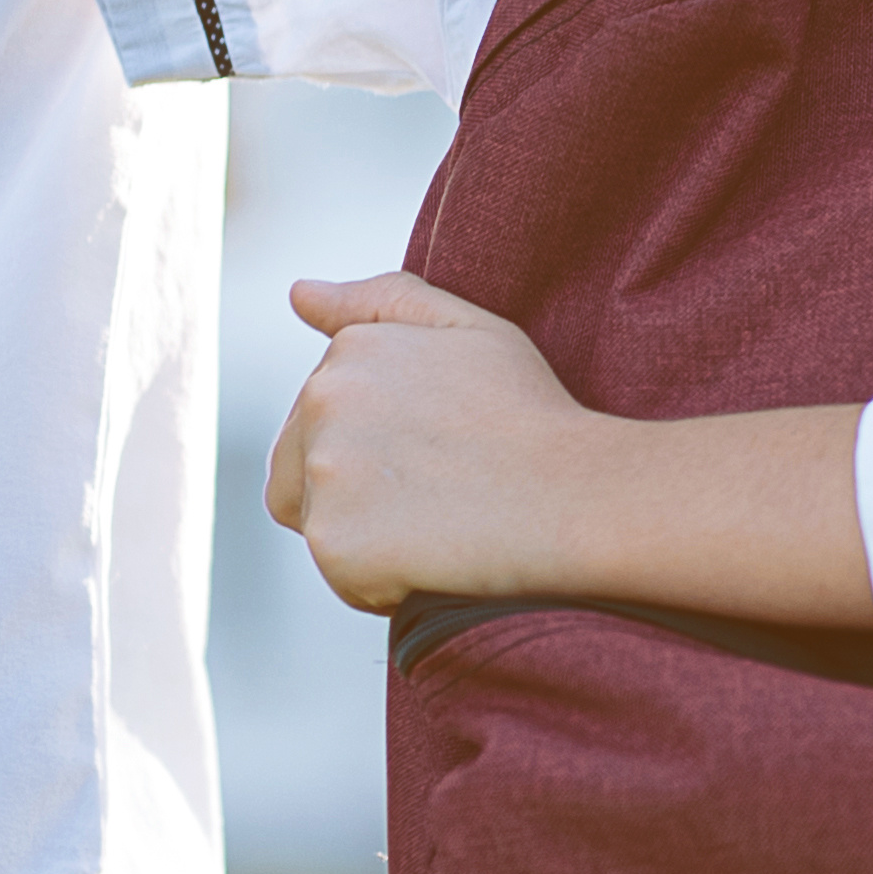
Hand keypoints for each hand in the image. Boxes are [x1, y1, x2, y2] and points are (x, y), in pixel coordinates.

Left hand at [266, 272, 596, 611]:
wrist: (574, 496)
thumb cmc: (530, 415)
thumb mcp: (468, 332)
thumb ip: (380, 301)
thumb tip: (298, 292)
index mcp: (349, 353)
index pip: (317, 419)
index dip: (379, 447)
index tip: (438, 452)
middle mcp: (323, 402)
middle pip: (300, 470)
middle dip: (356, 489)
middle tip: (438, 493)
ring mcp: (324, 472)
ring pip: (317, 522)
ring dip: (365, 534)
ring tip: (436, 526)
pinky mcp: (333, 541)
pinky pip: (341, 573)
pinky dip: (380, 580)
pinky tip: (436, 559)